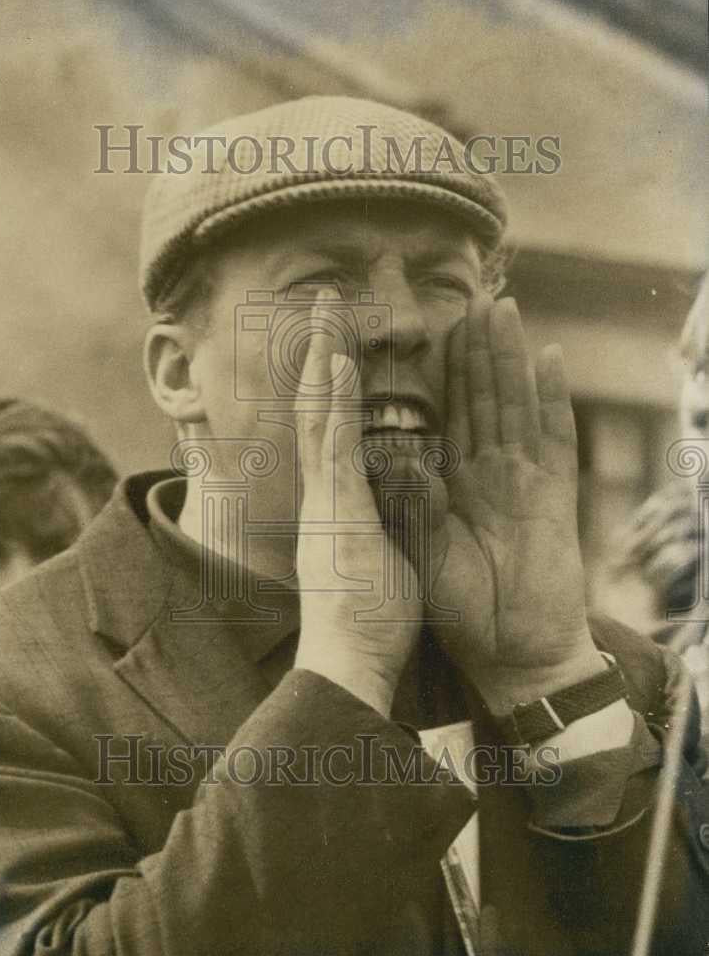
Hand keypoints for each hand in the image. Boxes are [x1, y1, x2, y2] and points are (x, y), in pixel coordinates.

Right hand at [293, 317, 421, 718]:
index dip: (338, 383)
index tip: (341, 343)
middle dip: (323, 355)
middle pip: (323, 408)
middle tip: (325, 307)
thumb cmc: (367, 617)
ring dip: (325, 361)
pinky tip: (339, 363)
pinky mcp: (335, 511)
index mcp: (341, 499)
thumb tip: (401, 493)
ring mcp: (326, 497)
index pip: (339, 427)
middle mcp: (327, 490)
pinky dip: (336, 402)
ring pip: (322, 414)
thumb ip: (387, 518)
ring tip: (328, 313)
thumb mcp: (382, 556)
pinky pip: (336, 446)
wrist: (348, 663)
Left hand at [427, 294, 604, 714]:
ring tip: (503, 308)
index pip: (442, 416)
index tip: (431, 330)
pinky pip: (555, 438)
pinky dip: (552, 398)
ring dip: (509, 358)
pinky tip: (548, 358)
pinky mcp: (556, 496)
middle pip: (480, 398)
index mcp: (453, 486)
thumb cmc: (466, 613)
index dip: (439, 374)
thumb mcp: (428, 555)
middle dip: (476, 349)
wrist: (517, 657)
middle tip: (472, 298)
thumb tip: (400, 456)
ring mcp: (525, 481)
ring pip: (514, 405)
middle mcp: (488, 475)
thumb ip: (416, 505)